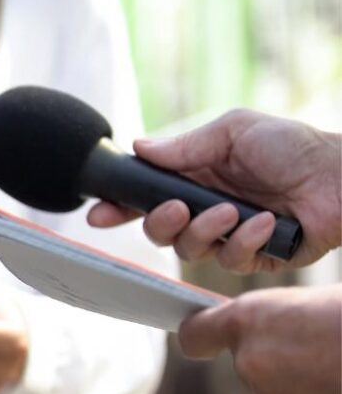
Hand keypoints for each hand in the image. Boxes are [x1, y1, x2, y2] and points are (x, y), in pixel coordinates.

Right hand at [88, 110, 340, 272]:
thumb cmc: (294, 147)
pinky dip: (245, 241)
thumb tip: (139, 147)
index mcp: (196, 178)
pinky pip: (230, 261)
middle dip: (159, 223)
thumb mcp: (234, 131)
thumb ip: (185, 144)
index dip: (119, 207)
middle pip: (158, 230)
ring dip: (206, 230)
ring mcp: (228, 235)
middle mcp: (206, 209)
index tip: (99, 214)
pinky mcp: (254, 257)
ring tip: (233, 211)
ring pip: (189, 250)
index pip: (147, 196)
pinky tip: (267, 223)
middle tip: (177, 208)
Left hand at [179, 285, 340, 393]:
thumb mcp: (321, 298)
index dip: (205, 335)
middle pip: (250, 362)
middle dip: (279, 355)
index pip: (197, 333)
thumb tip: (269, 327)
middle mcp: (251, 362)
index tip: (209, 338)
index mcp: (251, 318)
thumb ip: (281, 317)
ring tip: (341, 362)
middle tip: (321, 341)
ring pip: (279, 390)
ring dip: (304, 381)